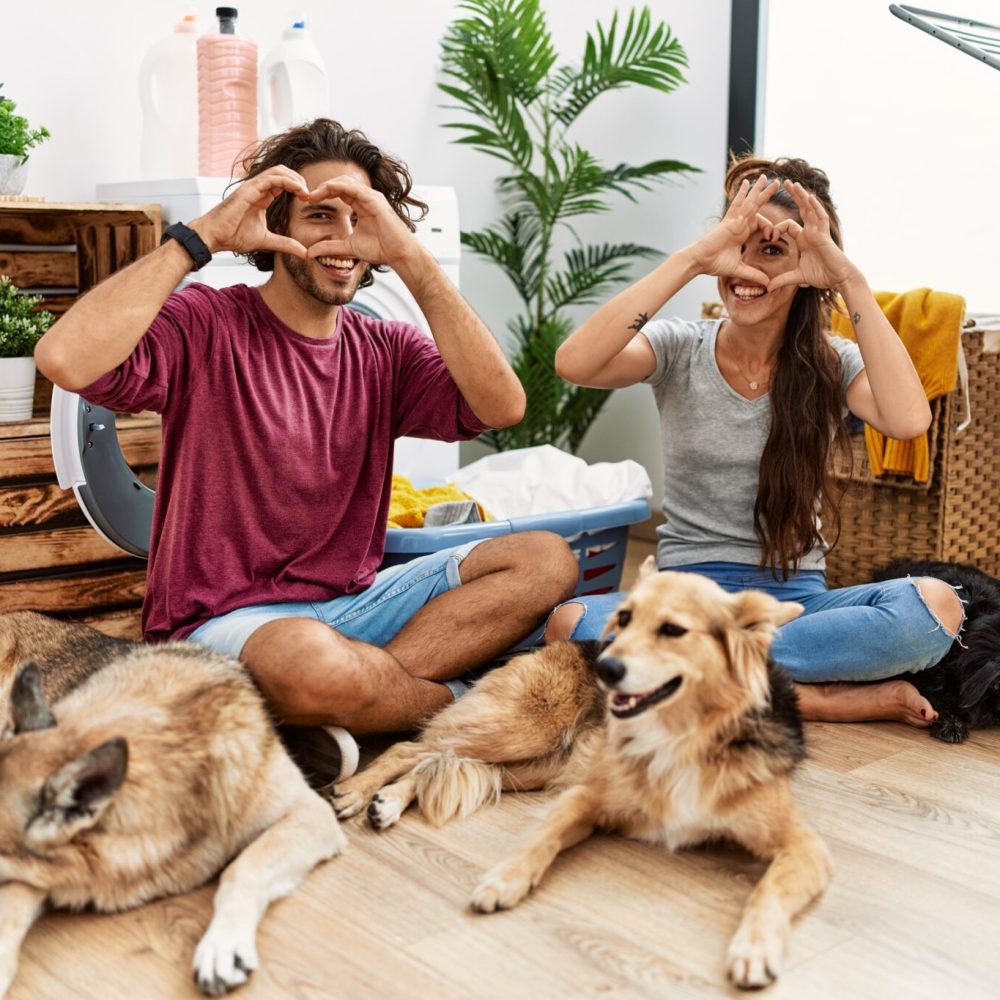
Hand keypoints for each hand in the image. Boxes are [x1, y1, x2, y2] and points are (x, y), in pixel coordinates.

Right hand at [189, 166, 310, 257]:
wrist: (214, 237)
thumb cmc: (233, 236)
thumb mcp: (267, 241)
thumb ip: (286, 244)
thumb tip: (305, 252)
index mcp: (262, 196)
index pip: (283, 182)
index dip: (298, 188)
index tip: (309, 200)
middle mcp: (258, 188)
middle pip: (283, 172)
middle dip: (300, 180)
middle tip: (310, 195)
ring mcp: (252, 187)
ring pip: (278, 171)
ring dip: (296, 179)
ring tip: (306, 193)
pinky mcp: (249, 189)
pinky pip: (271, 178)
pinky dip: (288, 181)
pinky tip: (299, 191)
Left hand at [303, 176, 417, 267]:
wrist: (398, 254)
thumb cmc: (380, 249)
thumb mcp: (348, 247)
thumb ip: (330, 247)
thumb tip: (310, 252)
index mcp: (361, 205)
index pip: (339, 192)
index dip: (323, 194)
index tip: (308, 201)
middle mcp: (366, 197)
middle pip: (340, 183)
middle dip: (323, 187)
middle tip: (308, 196)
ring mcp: (371, 197)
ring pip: (345, 182)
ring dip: (328, 185)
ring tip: (314, 194)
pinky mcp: (375, 200)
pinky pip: (354, 188)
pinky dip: (339, 186)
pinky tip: (327, 190)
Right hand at [686, 175, 781, 284]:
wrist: (699, 261)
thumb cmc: (714, 264)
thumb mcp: (739, 269)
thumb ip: (754, 274)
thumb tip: (767, 284)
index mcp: (742, 232)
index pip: (760, 223)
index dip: (770, 228)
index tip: (773, 237)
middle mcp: (739, 223)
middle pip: (756, 205)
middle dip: (766, 194)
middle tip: (777, 182)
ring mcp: (734, 220)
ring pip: (750, 202)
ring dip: (759, 190)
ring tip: (767, 177)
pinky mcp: (730, 221)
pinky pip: (739, 205)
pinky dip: (744, 194)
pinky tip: (749, 183)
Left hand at [765, 181, 856, 291]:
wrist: (839, 278)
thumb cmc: (822, 275)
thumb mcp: (798, 277)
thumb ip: (783, 280)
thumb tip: (768, 287)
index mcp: (803, 238)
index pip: (788, 226)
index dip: (777, 228)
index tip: (769, 236)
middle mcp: (811, 231)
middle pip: (801, 209)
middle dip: (794, 196)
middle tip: (784, 182)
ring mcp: (818, 231)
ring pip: (810, 209)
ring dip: (802, 196)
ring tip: (793, 184)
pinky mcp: (824, 235)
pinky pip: (820, 218)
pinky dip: (815, 207)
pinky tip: (809, 197)